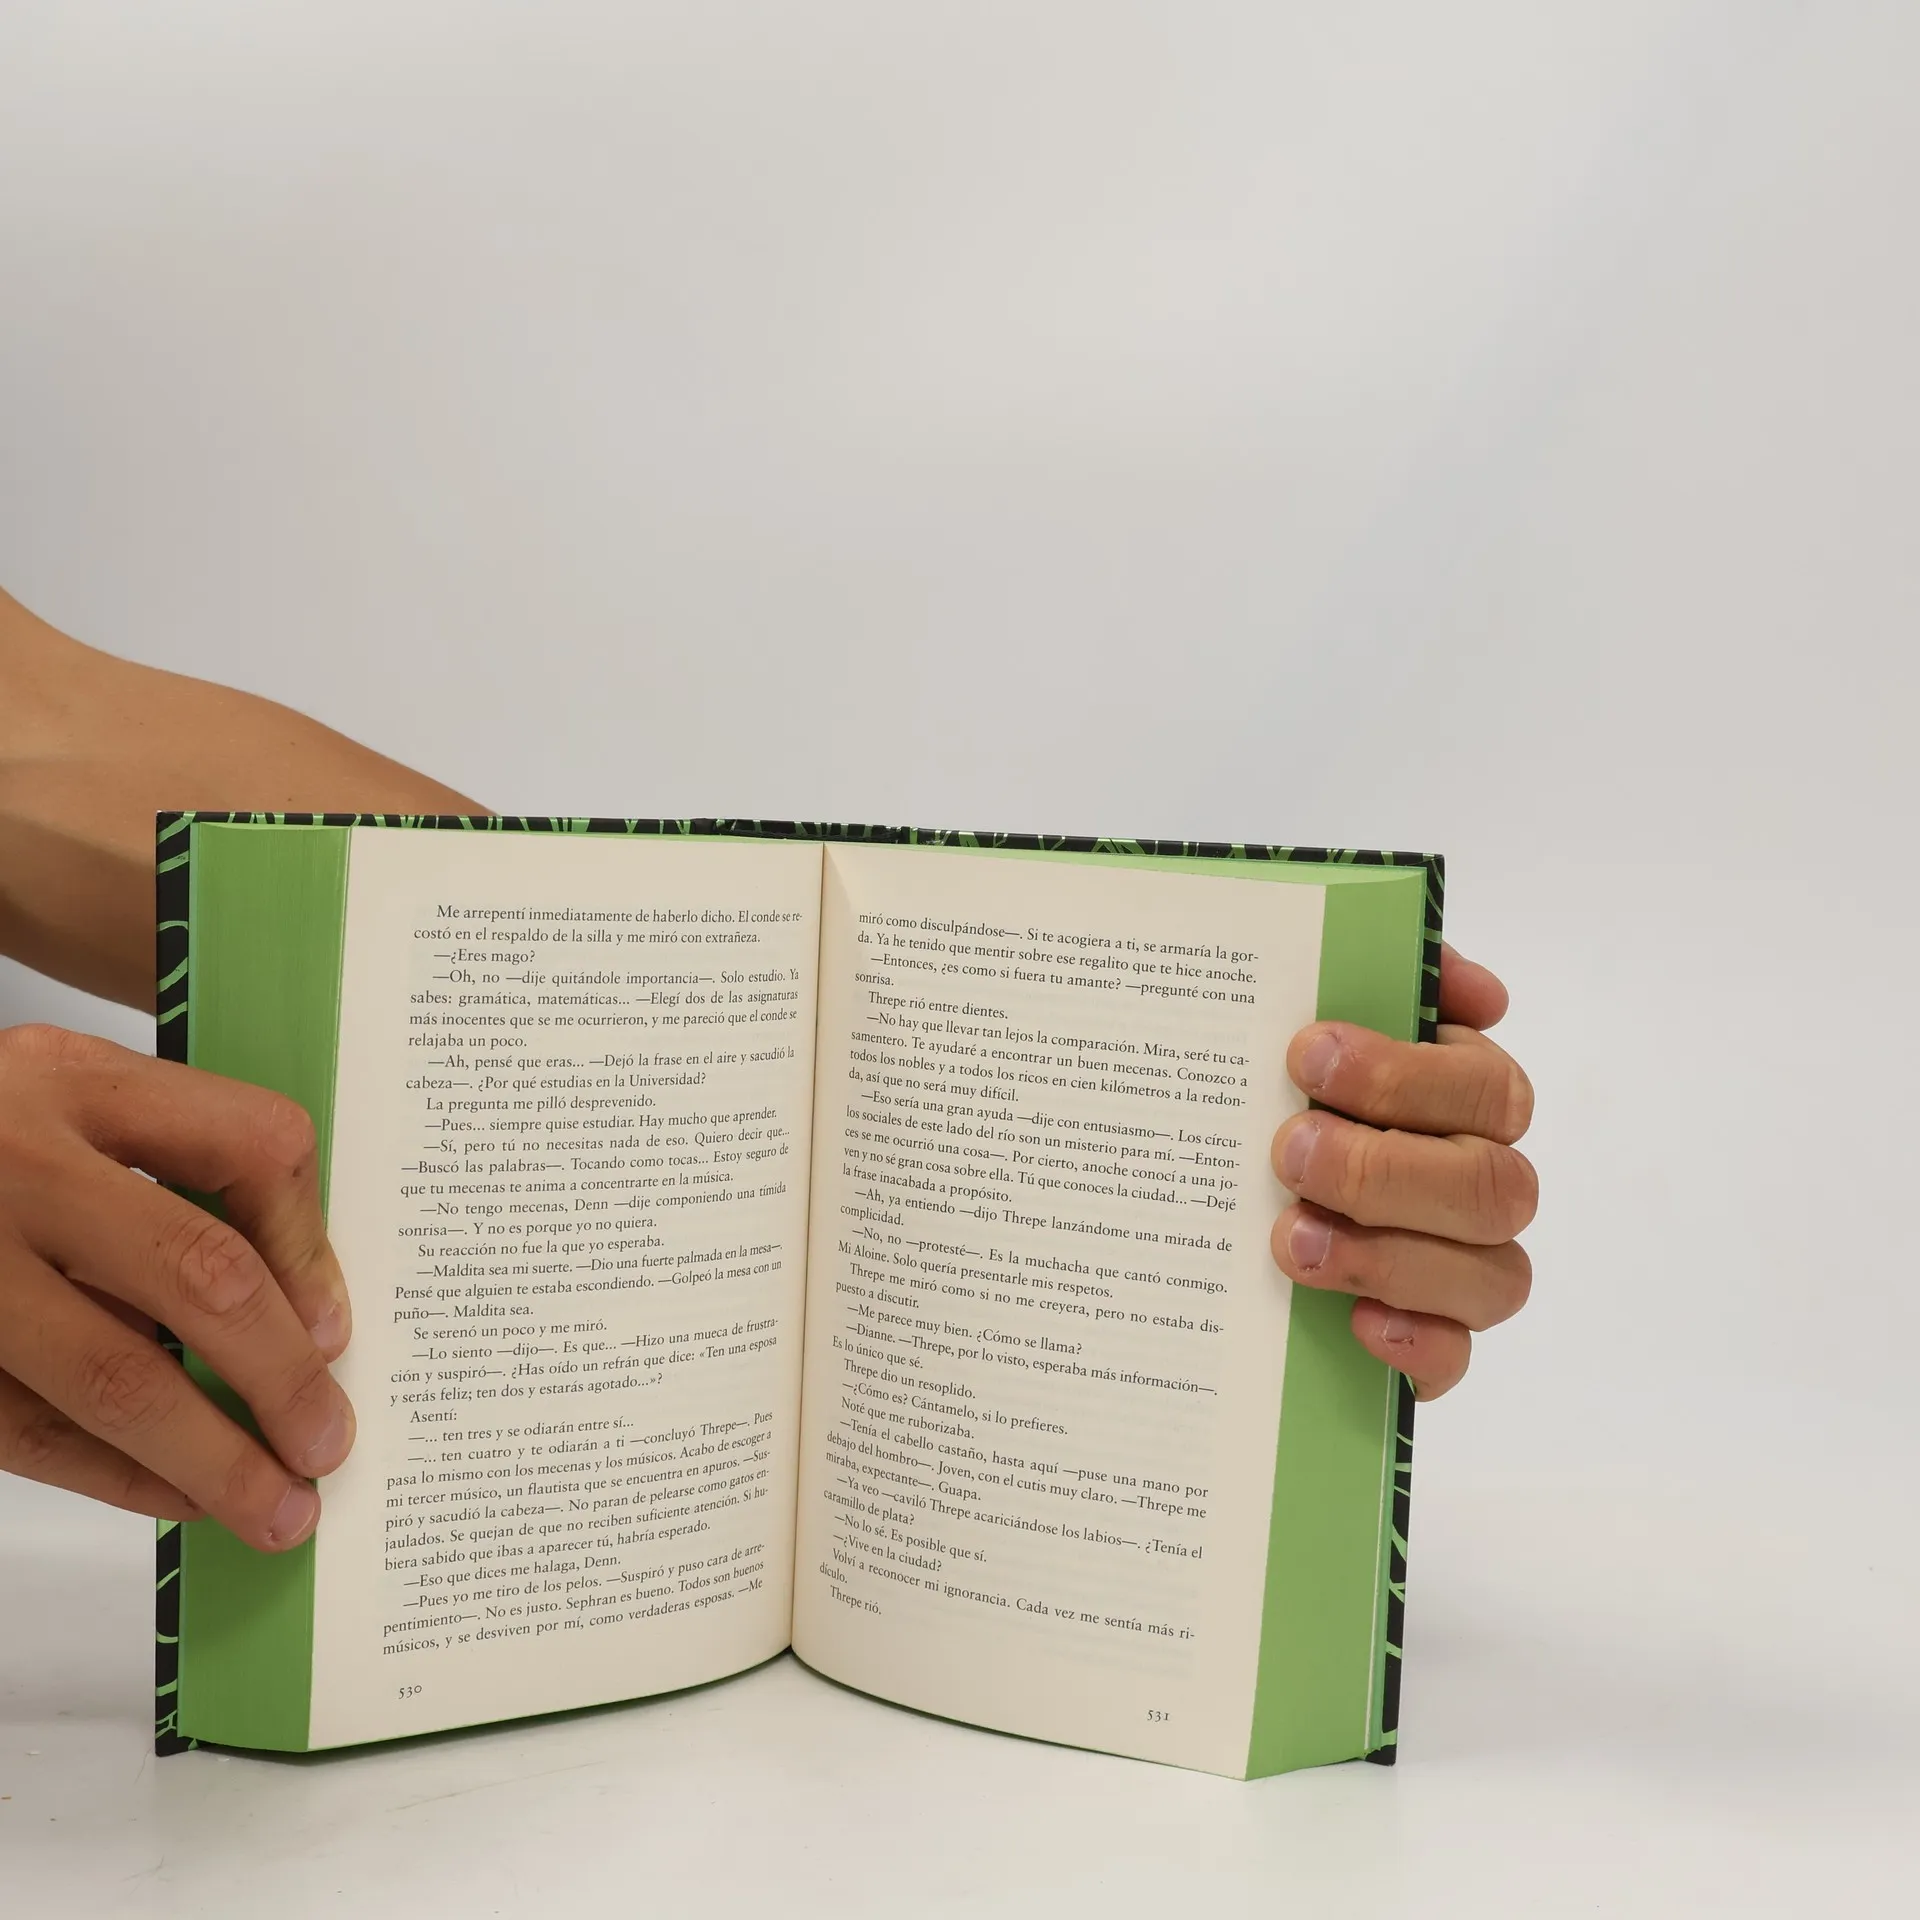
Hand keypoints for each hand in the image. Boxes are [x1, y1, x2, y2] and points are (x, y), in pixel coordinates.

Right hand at [0, 1023, 355, 1545]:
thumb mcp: (59, 1105)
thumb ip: (161, 1168)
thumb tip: (298, 1313)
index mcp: (75, 1081)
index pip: (252, 1145)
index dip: (309, 1249)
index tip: (337, 1332)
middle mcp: (17, 1163)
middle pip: (199, 1272)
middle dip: (281, 1376)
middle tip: (328, 1441)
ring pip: (113, 1375)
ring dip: (210, 1459)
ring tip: (276, 1508)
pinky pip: (31, 1431)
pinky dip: (119, 1476)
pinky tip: (179, 1496)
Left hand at [1270, 946, 1534, 1398]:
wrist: (1209, 1189)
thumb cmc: (1275, 1089)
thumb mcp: (1301, 1016)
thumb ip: (1379, 976)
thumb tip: (1476, 988)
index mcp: (1462, 1097)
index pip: (1486, 1088)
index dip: (1404, 1076)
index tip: (1305, 1056)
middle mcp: (1479, 1181)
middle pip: (1494, 1186)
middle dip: (1384, 1170)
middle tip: (1287, 1151)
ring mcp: (1463, 1266)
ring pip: (1494, 1276)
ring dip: (1390, 1257)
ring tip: (1290, 1240)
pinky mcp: (1429, 1341)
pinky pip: (1458, 1357)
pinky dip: (1416, 1343)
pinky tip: (1354, 1324)